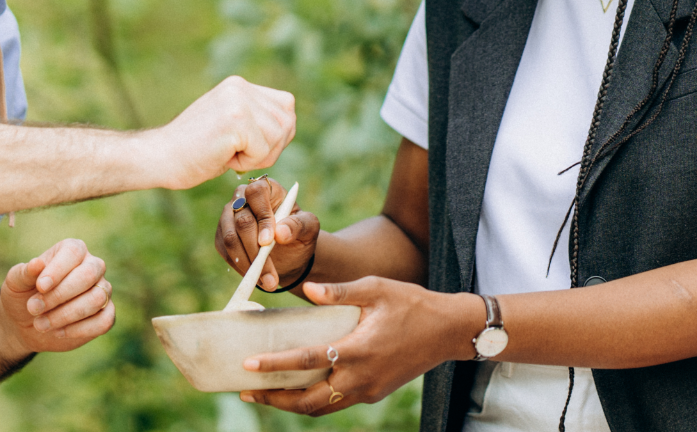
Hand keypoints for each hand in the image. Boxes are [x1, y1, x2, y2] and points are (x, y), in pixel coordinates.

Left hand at [0, 238, 114, 353]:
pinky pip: (104, 321)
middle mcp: (93, 266)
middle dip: (59, 295)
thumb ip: (25, 272)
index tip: (40, 287)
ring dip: (65, 315)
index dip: (58, 270)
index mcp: (73, 250)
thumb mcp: (16, 282)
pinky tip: (58, 332)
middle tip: (34, 308)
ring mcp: (102, 290)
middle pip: (88, 275)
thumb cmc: (23, 294)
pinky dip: (79, 329)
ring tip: (40, 324)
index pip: (73, 252)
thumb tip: (37, 264)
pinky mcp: (106, 314)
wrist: (26, 323)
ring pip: (96, 299)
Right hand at [148, 76, 296, 189]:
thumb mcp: (230, 125)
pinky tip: (223, 157)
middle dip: (270, 147)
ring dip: (258, 156)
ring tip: (228, 153)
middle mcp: (240, 87)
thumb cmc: (194, 151)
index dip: (277, 134)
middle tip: (238, 154)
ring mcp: (238, 100)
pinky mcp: (235, 119)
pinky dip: (247, 163)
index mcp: (239, 85)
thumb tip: (289, 123)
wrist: (160, 158)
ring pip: (278, 137)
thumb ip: (256, 118)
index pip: (286, 106)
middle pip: (287, 122)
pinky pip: (264, 150)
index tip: (249, 145)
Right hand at [216, 176, 319, 291]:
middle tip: (271, 274)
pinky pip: (225, 251)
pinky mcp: (222, 236)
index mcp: (266, 189)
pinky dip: (240, 267)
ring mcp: (229, 217)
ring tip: (267, 281)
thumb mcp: (308, 229)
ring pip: (230, 237)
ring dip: (248, 263)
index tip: (269, 242)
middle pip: (242, 219)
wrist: (289, 253)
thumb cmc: (299, 234)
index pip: (256, 193)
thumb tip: (280, 232)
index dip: (261, 216)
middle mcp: (242, 198)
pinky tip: (257, 277)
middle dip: (256, 250)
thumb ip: (298, 225)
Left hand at [238, 278, 483, 415]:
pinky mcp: (375, 392)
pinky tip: (299, 387)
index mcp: (358, 350)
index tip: (248, 364)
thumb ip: (339, 292)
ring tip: (265, 393)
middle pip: (308, 402)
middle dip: (274, 399)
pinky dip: (314, 400)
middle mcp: (361, 378)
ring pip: (322, 408)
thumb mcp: (376, 288)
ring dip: (292, 404)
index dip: (275, 365)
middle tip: (246, 389)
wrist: (449, 330)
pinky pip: (337, 402)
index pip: (307, 362)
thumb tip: (308, 289)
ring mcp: (369, 390)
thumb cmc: (412, 303)